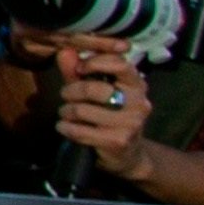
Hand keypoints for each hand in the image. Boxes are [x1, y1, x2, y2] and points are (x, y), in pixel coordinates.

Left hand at [50, 38, 155, 175]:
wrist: (126, 153)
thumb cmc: (108, 114)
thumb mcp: (94, 90)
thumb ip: (78, 71)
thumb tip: (64, 51)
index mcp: (137, 84)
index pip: (120, 63)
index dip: (96, 61)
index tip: (80, 68)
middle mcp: (139, 103)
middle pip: (94, 88)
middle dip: (71, 91)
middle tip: (65, 95)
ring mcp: (130, 123)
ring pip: (83, 110)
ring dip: (66, 111)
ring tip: (66, 113)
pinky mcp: (118, 141)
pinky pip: (80, 131)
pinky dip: (66, 128)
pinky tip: (65, 127)